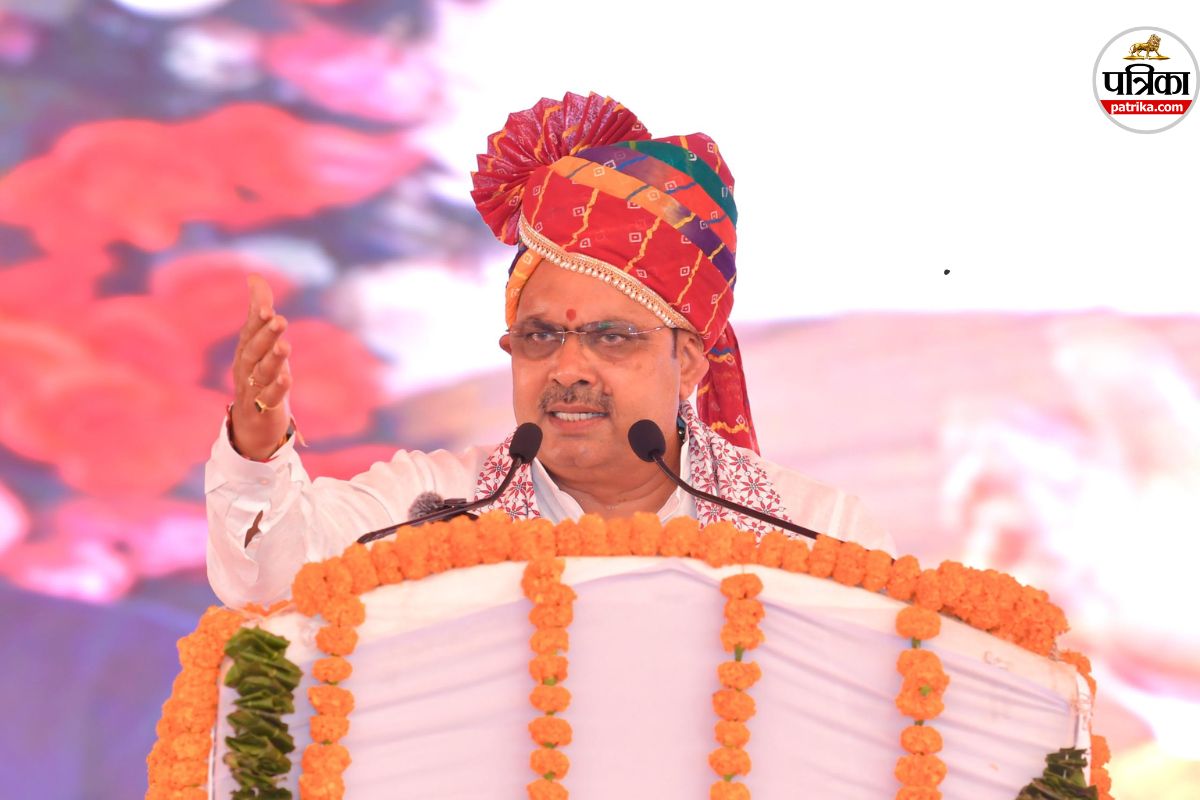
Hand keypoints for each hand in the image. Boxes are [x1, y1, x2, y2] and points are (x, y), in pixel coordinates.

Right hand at [230, 274, 291, 459]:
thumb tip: (254, 277)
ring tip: (285, 346)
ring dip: (273, 359)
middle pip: (253, 351)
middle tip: (279, 319)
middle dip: (265, 335)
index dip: (256, 320)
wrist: (254, 423)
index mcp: (245, 350)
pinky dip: (276, 388)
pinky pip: (268, 399)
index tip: (266, 307)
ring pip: (261, 373)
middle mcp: (245, 368)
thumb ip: (258, 311)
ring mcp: (252, 390)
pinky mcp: (262, 409)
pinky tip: (287, 378)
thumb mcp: (262, 343)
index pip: (250, 332)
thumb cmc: (260, 376)